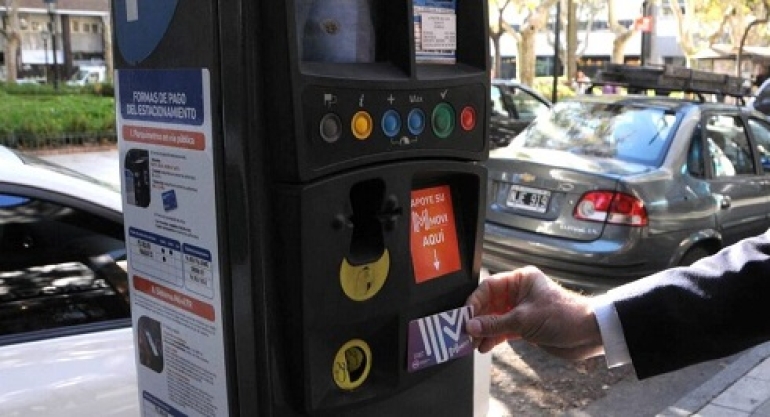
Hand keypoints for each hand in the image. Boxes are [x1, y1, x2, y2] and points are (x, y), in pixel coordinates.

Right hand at [465, 266, 603, 359]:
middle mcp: (519, 292)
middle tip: (465, 333)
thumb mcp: (524, 319)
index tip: (464, 317)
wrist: (588, 334)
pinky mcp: (526, 326)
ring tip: (472, 343)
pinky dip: (494, 338)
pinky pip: (503, 330)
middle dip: (477, 320)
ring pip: (495, 319)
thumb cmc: (562, 316)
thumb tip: (471, 326)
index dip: (474, 302)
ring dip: (484, 331)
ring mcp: (522, 310)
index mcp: (520, 280)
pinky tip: (484, 346)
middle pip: (490, 304)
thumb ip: (495, 324)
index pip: (489, 287)